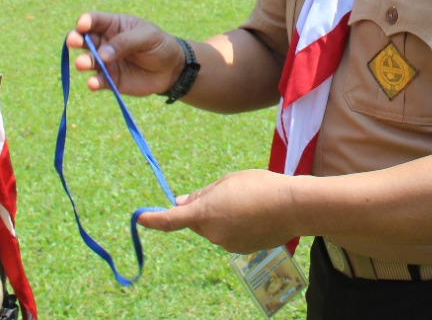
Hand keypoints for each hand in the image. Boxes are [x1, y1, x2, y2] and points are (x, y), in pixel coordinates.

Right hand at [67, 11, 183, 95]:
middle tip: (74, 41)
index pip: (94, 20)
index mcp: (113, 25)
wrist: (171, 70)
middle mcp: (104, 42)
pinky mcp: (110, 80)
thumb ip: (125, 42)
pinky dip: (93, 83)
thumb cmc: (159, 45)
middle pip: (84, 39)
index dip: (86, 21)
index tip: (82, 25)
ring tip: (83, 64)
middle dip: (75, 39)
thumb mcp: (147, 37)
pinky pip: (98, 81)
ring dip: (83, 61)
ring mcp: (105, 62)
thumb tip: (103, 53)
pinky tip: (93, 83)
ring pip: (88, 60)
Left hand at [138, 170, 298, 253]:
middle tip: (226, 192)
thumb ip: (201, 194)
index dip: (153, 219)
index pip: (170, 219)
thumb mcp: (227, 182)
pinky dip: (237, 226)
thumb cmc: (259, 186)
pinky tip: (255, 214)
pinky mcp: (241, 250)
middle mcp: (211, 233)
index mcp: (203, 213)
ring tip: (248, 201)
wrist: (292, 207)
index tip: (139, 218)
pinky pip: (231, 236)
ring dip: (223, 216)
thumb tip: (180, 202)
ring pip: (215, 228)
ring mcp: (226, 245)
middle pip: (197, 221)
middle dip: (203, 209)